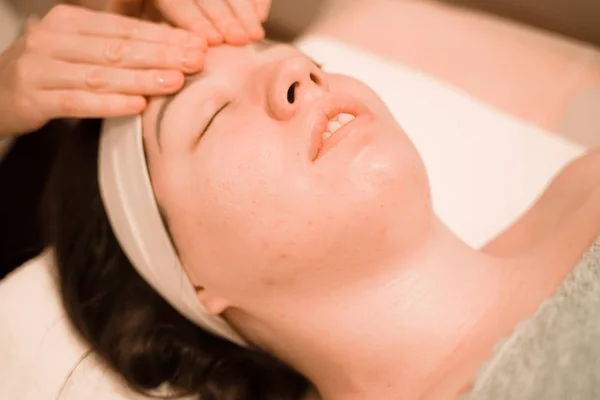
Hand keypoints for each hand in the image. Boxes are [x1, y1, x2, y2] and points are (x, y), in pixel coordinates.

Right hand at [0, 4, 206, 135]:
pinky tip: (137, 106)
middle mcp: (51, 40)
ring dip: (141, 78)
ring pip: (99, 75)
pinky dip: (110, 104)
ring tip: (175, 82)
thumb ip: (116, 45)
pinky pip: (77, 102)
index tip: (197, 44)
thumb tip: (172, 45)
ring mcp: (39, 69)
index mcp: (67, 21)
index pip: (123, 28)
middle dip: (160, 54)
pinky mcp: (33, 99)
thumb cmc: (50, 70)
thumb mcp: (79, 48)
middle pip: (116, 48)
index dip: (163, 37)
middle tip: (196, 60)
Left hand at [106, 0, 271, 44]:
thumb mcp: (129, 4)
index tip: (212, 41)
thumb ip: (130, 16)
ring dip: (244, 11)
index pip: (177, 0)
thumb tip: (139, 48)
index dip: (195, 20)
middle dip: (226, 17)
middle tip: (240, 40)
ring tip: (254, 36)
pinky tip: (260, 15)